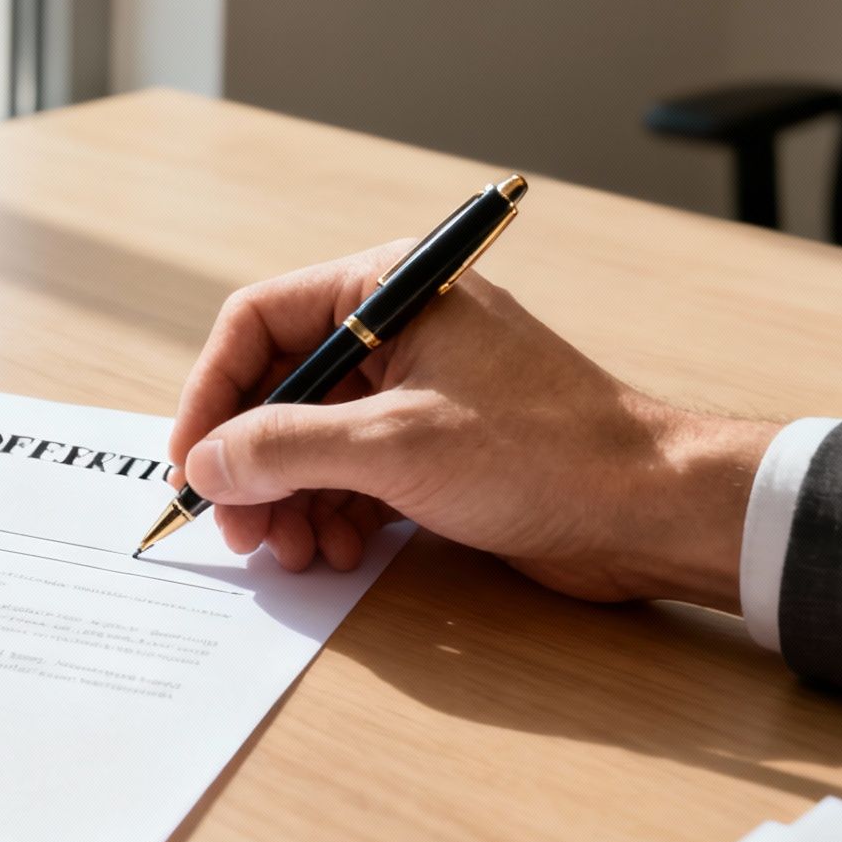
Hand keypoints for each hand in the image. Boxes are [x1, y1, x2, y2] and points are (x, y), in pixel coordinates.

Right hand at [168, 244, 779, 608]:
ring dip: (288, 500)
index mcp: (388, 289)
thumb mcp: (395, 445)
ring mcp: (414, 390)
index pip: (258, 322)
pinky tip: (335, 552)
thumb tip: (205, 464)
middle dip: (251, 464)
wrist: (650, 510)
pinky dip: (331, 514)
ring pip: (310, 440)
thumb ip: (285, 448)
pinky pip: (350, 473)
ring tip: (292, 552)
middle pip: (278, 389)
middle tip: (239, 529)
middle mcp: (396, 330)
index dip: (212, 395)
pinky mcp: (432, 446)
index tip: (190, 463)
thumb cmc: (545, 451)